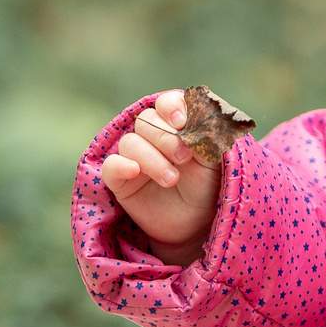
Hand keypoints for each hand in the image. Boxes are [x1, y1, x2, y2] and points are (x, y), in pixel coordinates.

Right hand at [98, 90, 222, 265]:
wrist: (197, 222)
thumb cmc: (208, 186)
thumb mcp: (215, 160)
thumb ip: (207, 137)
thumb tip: (193, 120)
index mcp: (176, 125)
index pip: (166, 103)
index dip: (171, 107)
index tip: (182, 121)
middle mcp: (153, 136)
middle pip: (146, 120)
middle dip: (166, 137)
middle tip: (184, 157)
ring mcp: (135, 157)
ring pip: (130, 142)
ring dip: (152, 158)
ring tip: (172, 180)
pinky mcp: (121, 179)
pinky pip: (110, 165)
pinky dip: (120, 165)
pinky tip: (134, 171)